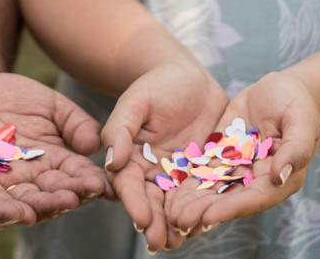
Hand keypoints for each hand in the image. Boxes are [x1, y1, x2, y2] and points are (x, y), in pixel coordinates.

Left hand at [0, 73, 109, 222]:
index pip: (75, 176)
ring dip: (33, 208)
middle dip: (62, 198)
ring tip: (43, 208)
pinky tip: (6, 211)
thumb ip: (74, 122)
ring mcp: (2, 184)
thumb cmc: (13, 96)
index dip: (89, 182)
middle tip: (75, 197)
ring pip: (20, 203)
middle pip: (50, 195)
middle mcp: (31, 179)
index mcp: (54, 162)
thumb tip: (95, 145)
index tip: (102, 185)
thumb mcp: (50, 104)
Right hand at [100, 61, 229, 252]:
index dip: (133, 202)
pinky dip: (204, 210)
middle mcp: (153, 171)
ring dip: (178, 224)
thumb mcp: (136, 101)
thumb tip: (111, 162)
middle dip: (155, 223)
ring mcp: (179, 174)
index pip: (128, 184)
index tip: (141, 218)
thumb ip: (120, 129)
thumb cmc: (156, 85)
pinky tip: (208, 224)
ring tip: (180, 241)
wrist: (190, 78)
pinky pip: (204, 193)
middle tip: (160, 243)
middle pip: (152, 201)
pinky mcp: (203, 172)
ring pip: (177, 204)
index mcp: (131, 157)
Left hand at [164, 71, 319, 239]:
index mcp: (280, 178)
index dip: (231, 208)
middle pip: (229, 199)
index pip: (254, 198)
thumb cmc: (298, 104)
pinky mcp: (222, 154)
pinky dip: (187, 181)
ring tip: (168, 211)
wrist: (282, 89)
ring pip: (213, 188)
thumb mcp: (301, 122)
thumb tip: (280, 175)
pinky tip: (167, 189)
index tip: (208, 216)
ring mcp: (238, 167)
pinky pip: (204, 170)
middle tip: (179, 219)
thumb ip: (295, 149)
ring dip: (192, 201)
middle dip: (204, 210)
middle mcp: (257, 179)